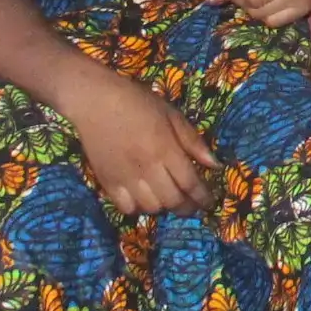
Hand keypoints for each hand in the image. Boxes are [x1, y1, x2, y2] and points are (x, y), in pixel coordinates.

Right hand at [67, 76, 217, 216]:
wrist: (95, 102)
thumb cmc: (138, 103)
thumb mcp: (172, 115)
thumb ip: (193, 141)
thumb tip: (215, 165)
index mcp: (165, 149)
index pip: (189, 183)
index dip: (202, 197)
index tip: (209, 202)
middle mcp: (146, 167)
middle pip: (172, 200)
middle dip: (187, 207)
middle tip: (192, 205)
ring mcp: (124, 177)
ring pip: (151, 207)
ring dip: (164, 207)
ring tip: (169, 199)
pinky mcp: (106, 182)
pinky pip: (126, 208)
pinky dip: (139, 208)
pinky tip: (144, 199)